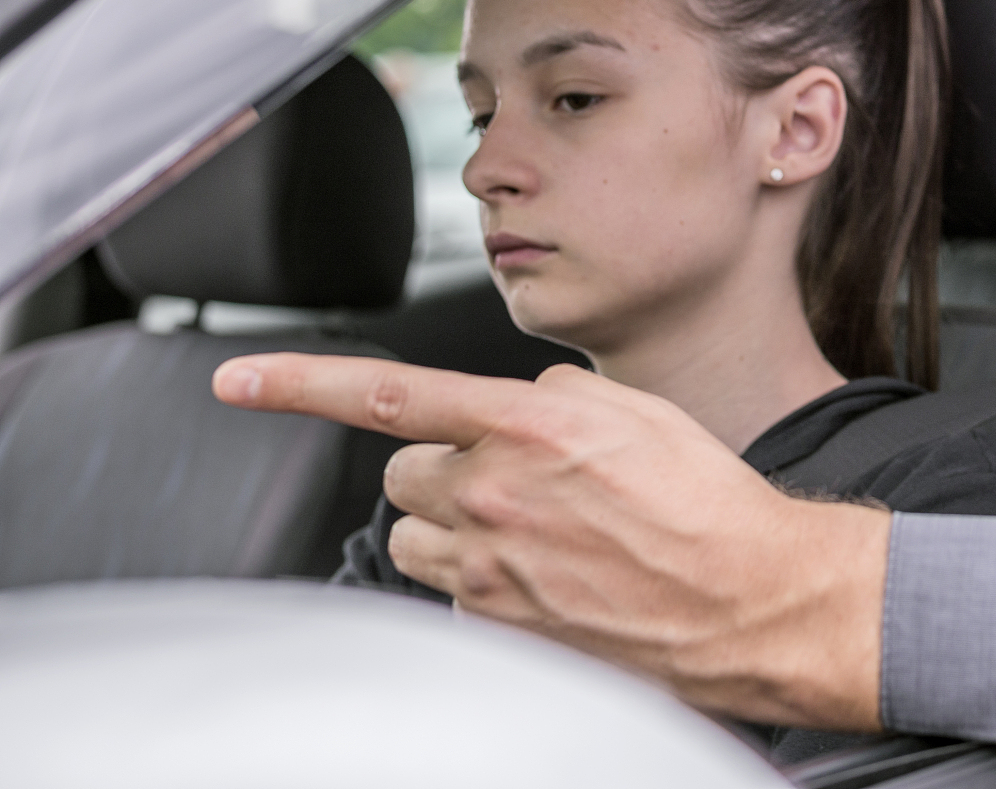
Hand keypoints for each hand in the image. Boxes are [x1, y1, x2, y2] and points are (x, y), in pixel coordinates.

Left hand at [213, 353, 888, 729]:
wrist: (746, 596)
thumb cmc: (705, 501)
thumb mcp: (637, 410)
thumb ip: (553, 396)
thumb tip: (513, 406)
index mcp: (526, 426)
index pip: (386, 394)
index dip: (299, 384)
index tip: (237, 381)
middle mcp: (494, 495)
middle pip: (403, 471)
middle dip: (442, 466)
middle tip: (512, 477)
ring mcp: (488, 567)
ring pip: (416, 534)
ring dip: (455, 523)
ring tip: (534, 530)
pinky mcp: (496, 625)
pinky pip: (453, 591)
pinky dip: (487, 579)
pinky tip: (553, 575)